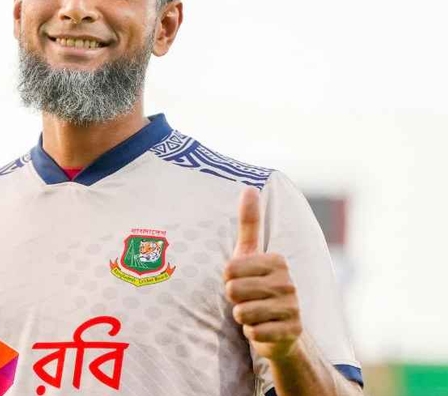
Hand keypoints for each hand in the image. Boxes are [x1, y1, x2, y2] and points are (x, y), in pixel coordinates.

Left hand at [223, 188, 301, 360]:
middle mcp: (288, 282)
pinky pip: (253, 333)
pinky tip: (263, 329)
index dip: (228, 279)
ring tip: (255, 314)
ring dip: (242, 317)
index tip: (242, 281)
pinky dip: (252, 334)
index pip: (228, 269)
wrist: (281, 330)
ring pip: (242, 313)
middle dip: (234, 299)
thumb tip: (249, 188)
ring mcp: (292, 308)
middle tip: (248, 300)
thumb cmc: (258, 287)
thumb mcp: (250, 254)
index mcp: (277, 261)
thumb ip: (249, 223)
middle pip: (232, 291)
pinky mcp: (292, 332)